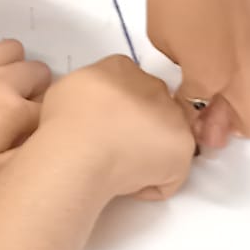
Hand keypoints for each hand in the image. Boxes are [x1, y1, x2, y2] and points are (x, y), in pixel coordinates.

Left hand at [0, 38, 50, 201]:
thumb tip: (52, 138)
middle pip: (40, 73)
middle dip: (37, 93)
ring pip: (14, 50)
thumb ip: (30, 155)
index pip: (52, 108)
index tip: (30, 137)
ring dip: (15, 69)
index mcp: (13, 110)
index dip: (46, 124)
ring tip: (4, 94)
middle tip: (19, 119)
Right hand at [35, 56, 195, 202]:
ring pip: (168, 137)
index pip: (129, 84)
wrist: (81, 149)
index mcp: (122, 67)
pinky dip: (154, 183)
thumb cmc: (66, 121)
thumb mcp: (67, 86)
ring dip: (152, 151)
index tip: (106, 122)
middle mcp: (154, 85)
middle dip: (141, 125)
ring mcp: (174, 116)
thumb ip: (91, 87)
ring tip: (122, 166)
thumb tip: (97, 101)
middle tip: (116, 145)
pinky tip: (131, 182)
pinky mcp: (184, 149)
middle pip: (154, 106)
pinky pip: (172, 173)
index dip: (118, 107)